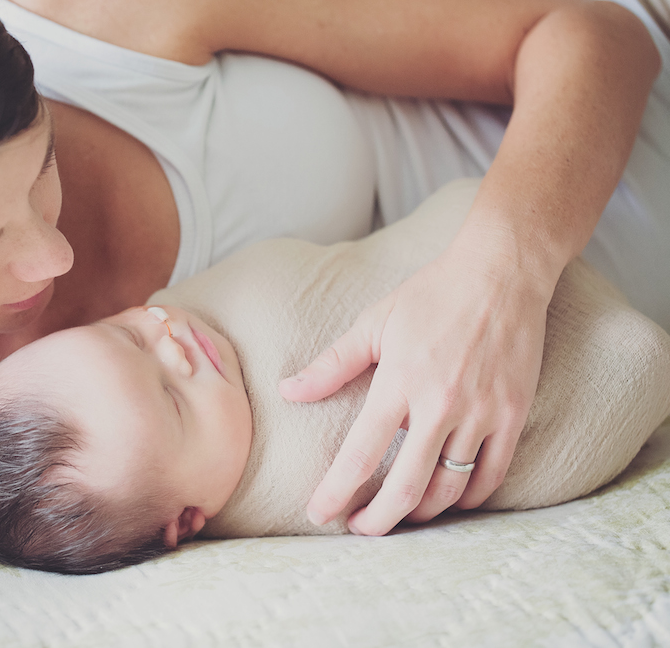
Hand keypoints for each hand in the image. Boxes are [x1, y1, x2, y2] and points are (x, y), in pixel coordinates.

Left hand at [280, 234, 552, 534]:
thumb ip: (331, 365)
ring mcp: (481, 412)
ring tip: (401, 515)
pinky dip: (470, 497)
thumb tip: (288, 391)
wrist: (500, 272)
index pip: (361, 454)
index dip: (337, 492)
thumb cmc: (430, 295)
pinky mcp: (513, 413)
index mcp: (398, 382)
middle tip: (360, 530)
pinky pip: (492, 474)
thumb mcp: (373, 323)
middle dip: (378, 520)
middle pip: (406, 487)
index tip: (320, 514)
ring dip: (422, 513)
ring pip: (450, 488)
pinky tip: (450, 499)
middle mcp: (440, 404)